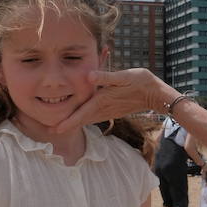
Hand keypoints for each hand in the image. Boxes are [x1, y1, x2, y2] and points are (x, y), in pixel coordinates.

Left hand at [55, 69, 172, 131]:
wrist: (156, 94)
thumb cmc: (141, 82)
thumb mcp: (124, 76)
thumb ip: (106, 77)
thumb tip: (89, 77)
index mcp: (102, 100)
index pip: (82, 113)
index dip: (68, 122)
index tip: (55, 129)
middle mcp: (104, 108)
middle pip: (82, 119)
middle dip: (67, 125)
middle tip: (50, 131)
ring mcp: (108, 111)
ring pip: (88, 119)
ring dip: (75, 123)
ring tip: (61, 126)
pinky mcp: (113, 110)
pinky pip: (95, 117)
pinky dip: (85, 119)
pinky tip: (80, 118)